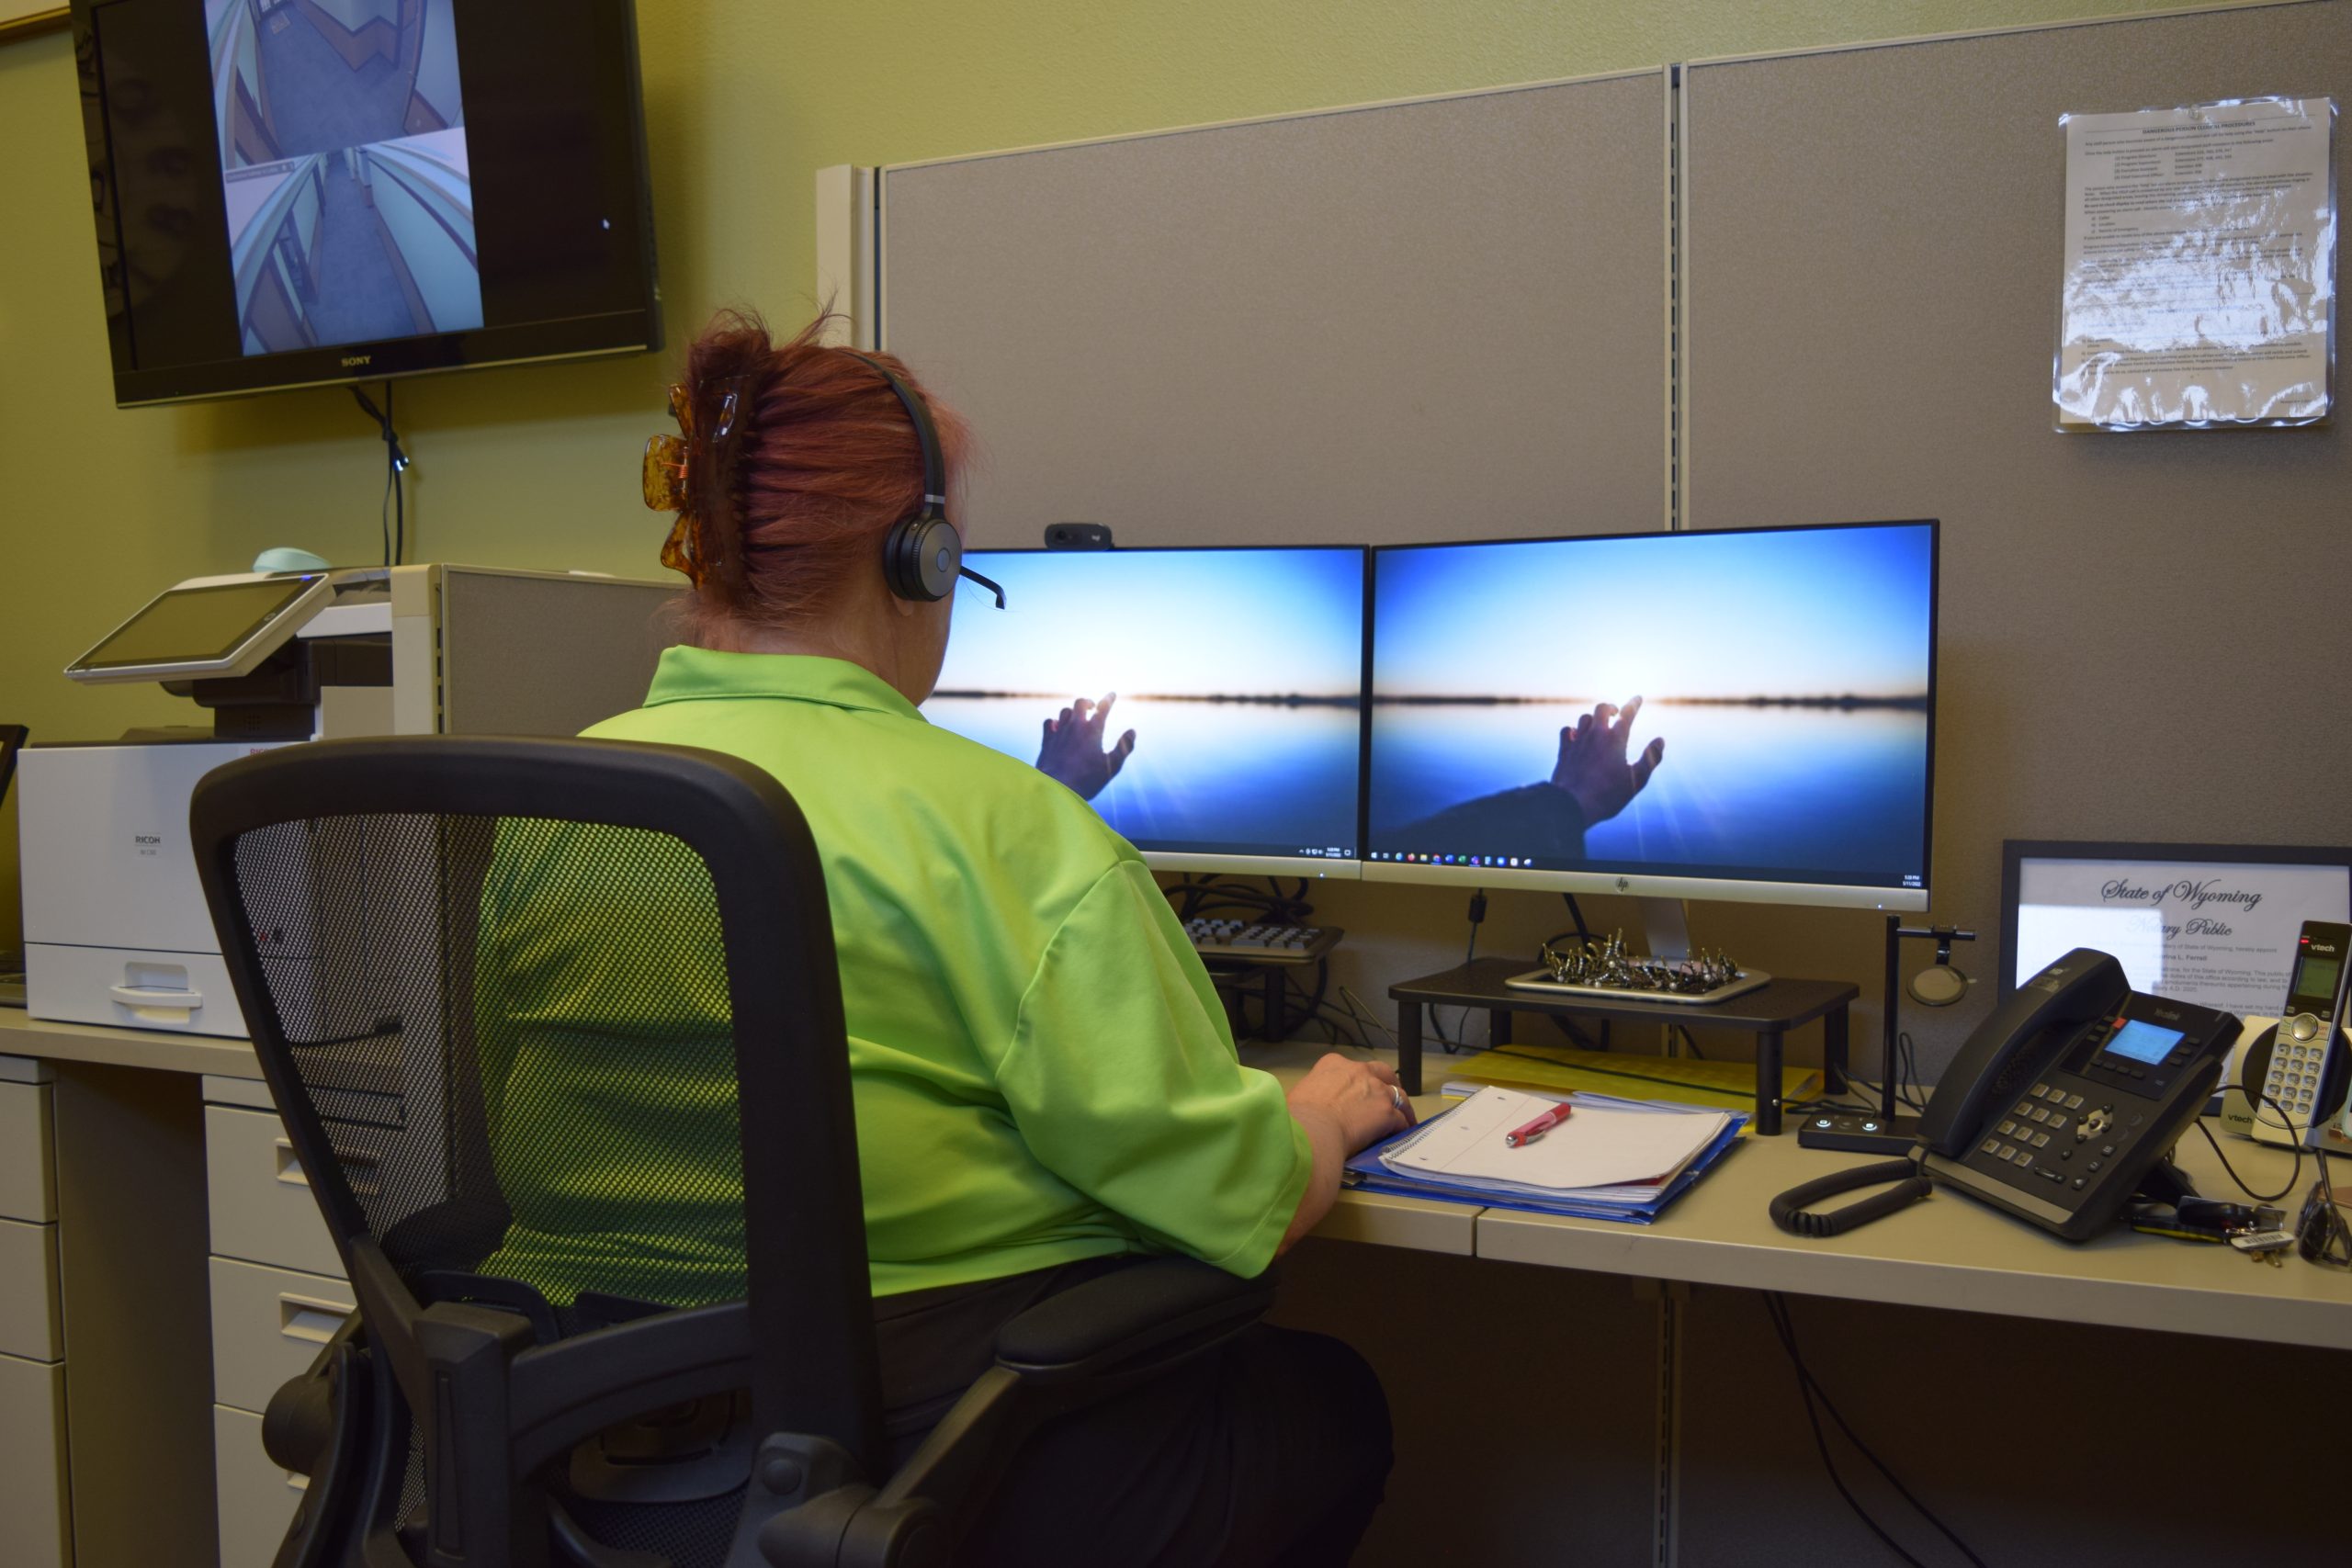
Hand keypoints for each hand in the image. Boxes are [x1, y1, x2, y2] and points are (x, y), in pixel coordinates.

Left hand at [1035, 693, 1136, 800]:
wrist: (1056, 789)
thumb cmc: (1087, 780)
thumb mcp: (1112, 766)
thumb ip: (1124, 748)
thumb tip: (1133, 731)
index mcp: (1093, 730)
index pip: (1103, 707)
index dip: (1109, 699)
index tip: (1112, 694)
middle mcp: (1075, 727)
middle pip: (1080, 702)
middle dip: (1088, 702)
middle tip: (1092, 708)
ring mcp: (1059, 732)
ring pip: (1065, 711)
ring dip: (1072, 712)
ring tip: (1077, 719)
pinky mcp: (1046, 740)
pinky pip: (1048, 722)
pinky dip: (1054, 722)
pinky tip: (1057, 727)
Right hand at [1285, 1054, 1413, 1154]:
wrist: (1312, 1130)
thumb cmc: (1298, 1116)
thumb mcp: (1299, 1094)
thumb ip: (1312, 1093)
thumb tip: (1310, 1105)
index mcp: (1333, 1064)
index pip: (1351, 1068)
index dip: (1356, 1080)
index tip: (1356, 1091)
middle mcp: (1358, 1071)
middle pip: (1382, 1073)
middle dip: (1387, 1083)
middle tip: (1388, 1097)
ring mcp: (1376, 1090)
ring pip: (1398, 1095)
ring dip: (1401, 1106)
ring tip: (1403, 1118)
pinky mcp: (1387, 1112)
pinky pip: (1401, 1119)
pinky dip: (1402, 1126)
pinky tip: (1400, 1134)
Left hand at [1550, 696, 1663, 827]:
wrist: (1573, 804)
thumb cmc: (1608, 795)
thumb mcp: (1636, 780)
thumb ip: (1651, 758)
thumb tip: (1660, 740)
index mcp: (1615, 740)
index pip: (1627, 714)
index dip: (1634, 704)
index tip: (1638, 698)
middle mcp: (1595, 735)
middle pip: (1601, 708)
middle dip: (1610, 707)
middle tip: (1615, 714)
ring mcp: (1577, 742)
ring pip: (1584, 718)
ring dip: (1593, 719)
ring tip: (1598, 727)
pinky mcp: (1563, 751)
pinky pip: (1566, 730)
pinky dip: (1572, 730)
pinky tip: (1576, 736)